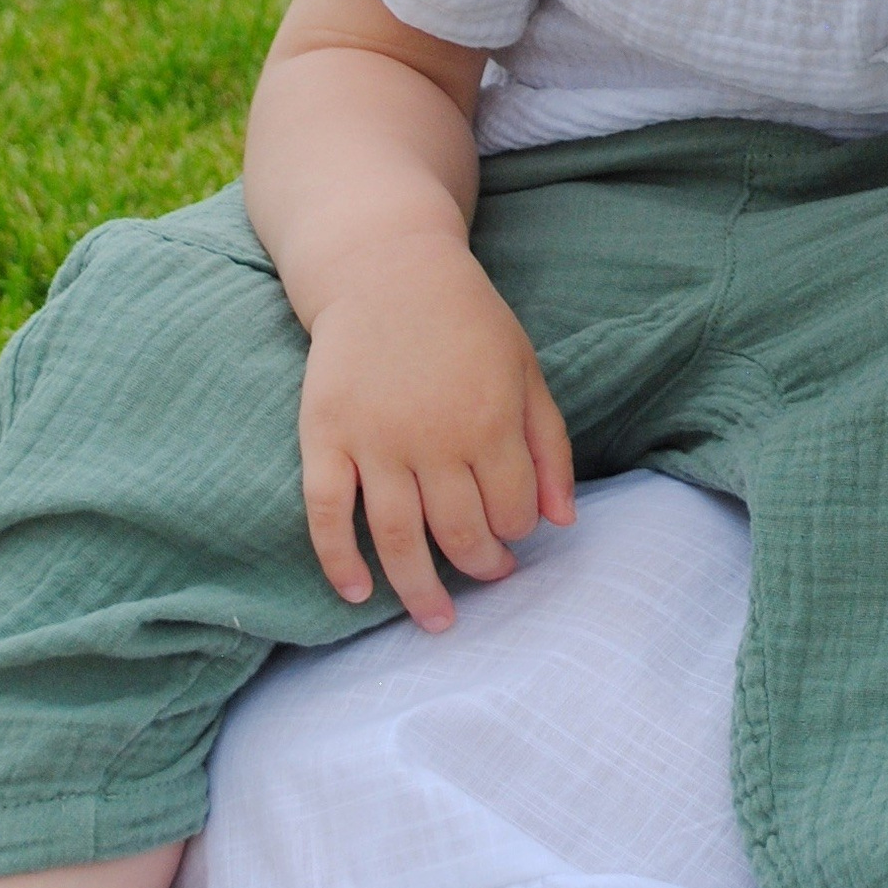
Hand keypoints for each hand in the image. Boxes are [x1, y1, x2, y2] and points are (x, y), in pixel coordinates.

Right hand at [298, 239, 576, 630]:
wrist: (386, 268)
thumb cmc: (466, 321)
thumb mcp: (525, 369)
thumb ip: (550, 445)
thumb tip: (563, 523)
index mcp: (490, 420)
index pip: (513, 509)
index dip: (519, 531)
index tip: (514, 532)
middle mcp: (433, 437)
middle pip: (461, 532)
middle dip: (481, 567)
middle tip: (488, 576)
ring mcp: (374, 440)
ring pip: (399, 538)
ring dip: (420, 590)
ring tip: (438, 619)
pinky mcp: (325, 436)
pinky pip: (327, 513)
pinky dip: (339, 560)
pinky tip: (358, 593)